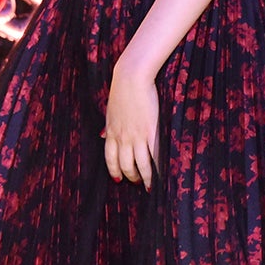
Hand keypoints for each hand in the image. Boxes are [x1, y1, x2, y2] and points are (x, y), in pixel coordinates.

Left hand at [104, 63, 159, 190]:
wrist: (131, 79)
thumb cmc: (121, 91)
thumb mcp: (110, 111)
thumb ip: (108, 126)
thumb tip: (102, 135)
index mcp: (111, 133)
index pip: (110, 159)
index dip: (114, 171)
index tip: (118, 179)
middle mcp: (122, 138)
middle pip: (125, 165)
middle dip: (131, 177)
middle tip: (138, 183)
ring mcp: (137, 136)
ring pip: (140, 164)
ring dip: (145, 177)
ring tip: (150, 185)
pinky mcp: (151, 131)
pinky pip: (155, 154)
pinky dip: (158, 166)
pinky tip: (162, 174)